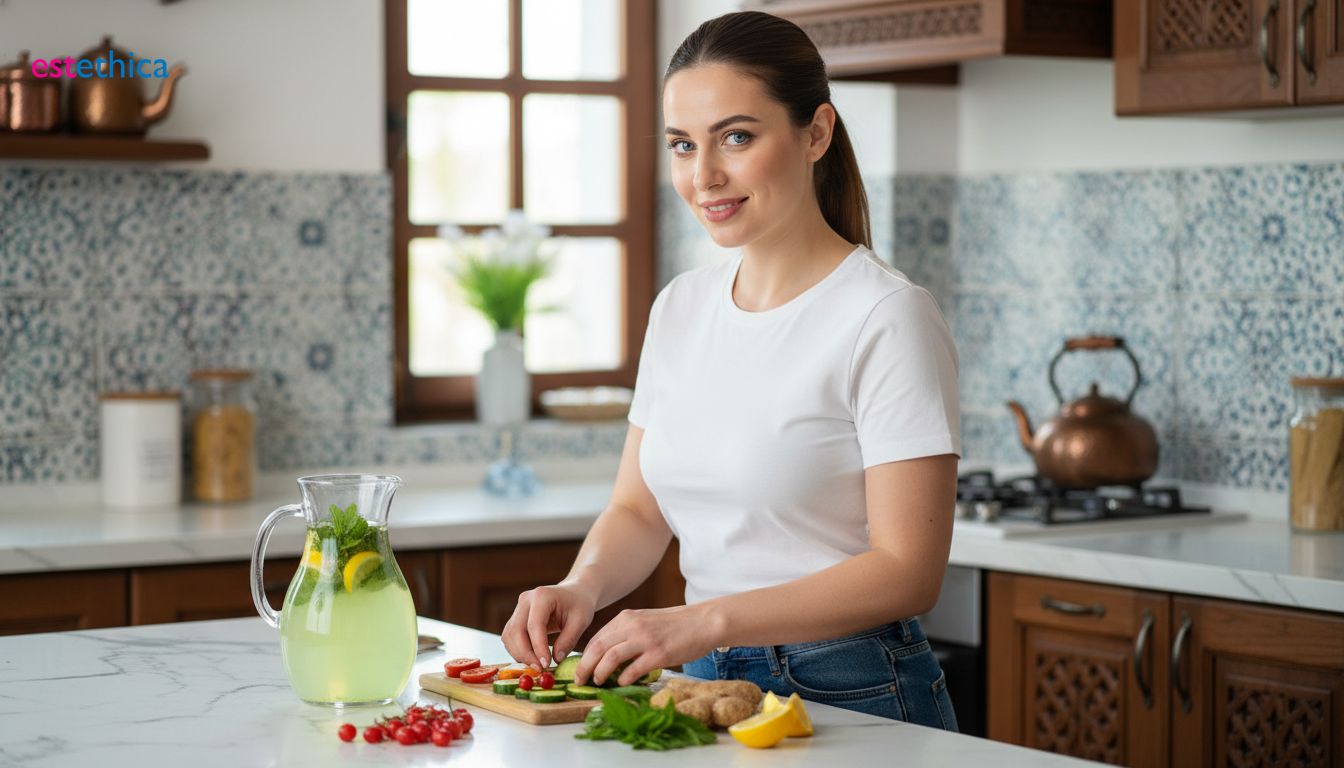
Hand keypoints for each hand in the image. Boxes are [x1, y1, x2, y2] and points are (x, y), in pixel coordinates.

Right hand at [501, 582, 596, 668]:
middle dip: (526, 654)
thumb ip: (568, 640)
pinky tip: (532, 659)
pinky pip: (510, 637)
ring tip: (538, 666)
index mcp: (542, 596)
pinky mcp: (516, 618)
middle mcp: (525, 600)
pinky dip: (518, 651)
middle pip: (516, 631)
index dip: (538, 647)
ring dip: (520, 654)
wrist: (574, 593)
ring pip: (509, 636)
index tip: (546, 664)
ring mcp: (518, 608)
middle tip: (540, 669)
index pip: (534, 624)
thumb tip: (556, 660)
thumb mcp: (581, 621)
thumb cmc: (579, 605)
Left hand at [574, 603, 721, 687]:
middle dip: (584, 667)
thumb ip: (627, 633)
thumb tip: (607, 656)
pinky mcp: (658, 654)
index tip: (580, 670)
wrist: (703, 622)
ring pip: (610, 658)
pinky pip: (633, 670)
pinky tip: (622, 683)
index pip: (596, 638)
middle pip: (598, 648)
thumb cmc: (675, 625)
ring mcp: (645, 640)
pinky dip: (623, 679)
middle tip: (580, 681)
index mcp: (627, 618)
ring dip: (599, 673)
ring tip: (597, 682)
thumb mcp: (645, 621)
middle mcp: (632, 626)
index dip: (584, 656)